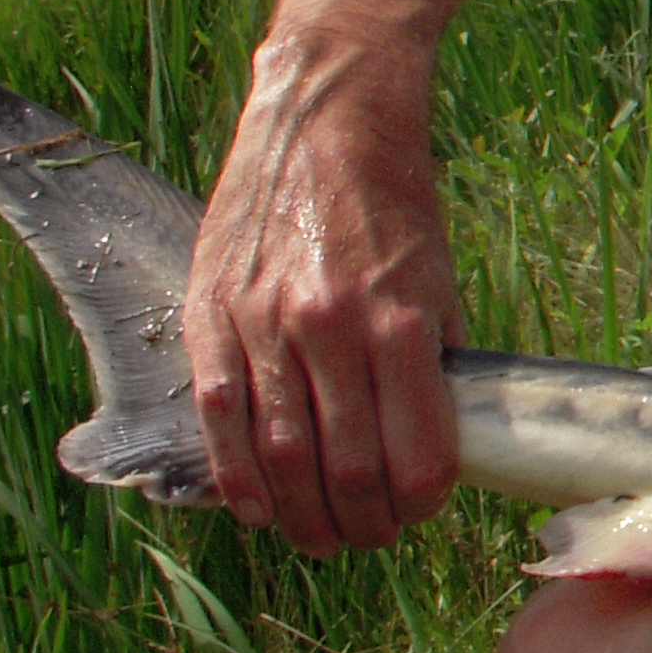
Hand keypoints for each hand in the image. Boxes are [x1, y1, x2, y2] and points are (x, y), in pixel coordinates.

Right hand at [184, 28, 464, 553]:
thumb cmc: (394, 195)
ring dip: (305, 517)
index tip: (423, 509)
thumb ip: (433, 355)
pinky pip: (220, 422)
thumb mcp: (441, 273)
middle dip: (365, 524)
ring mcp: (262, 327)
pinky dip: (241, 480)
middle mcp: (328, 331)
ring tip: (325, 535)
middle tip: (375, 536)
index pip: (414, 456)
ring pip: (280, 460)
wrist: (326, 116)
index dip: (421, 503)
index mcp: (399, 321)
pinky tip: (261, 509)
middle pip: (344, 472)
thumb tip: (435, 436)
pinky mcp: (210, 318)